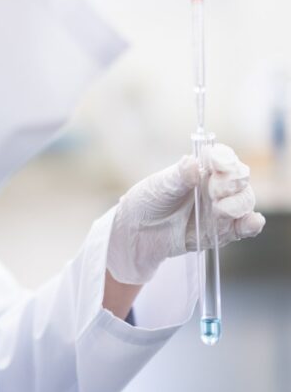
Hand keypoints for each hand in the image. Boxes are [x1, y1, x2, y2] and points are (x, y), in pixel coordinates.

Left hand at [107, 144, 265, 284]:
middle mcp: (216, 186)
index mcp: (201, 168)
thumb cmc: (147, 202)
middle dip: (232, 183)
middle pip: (240, 178)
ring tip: (219, 210)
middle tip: (214, 192)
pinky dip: (251, 224)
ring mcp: (222, 208)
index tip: (216, 164)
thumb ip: (178, 176)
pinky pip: (245, 227)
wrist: (139, 233)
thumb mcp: (158, 186)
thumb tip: (191, 161)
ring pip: (244, 201)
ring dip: (237, 204)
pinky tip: (251, 222)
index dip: (224, 159)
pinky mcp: (224, 231)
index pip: (224, 157)